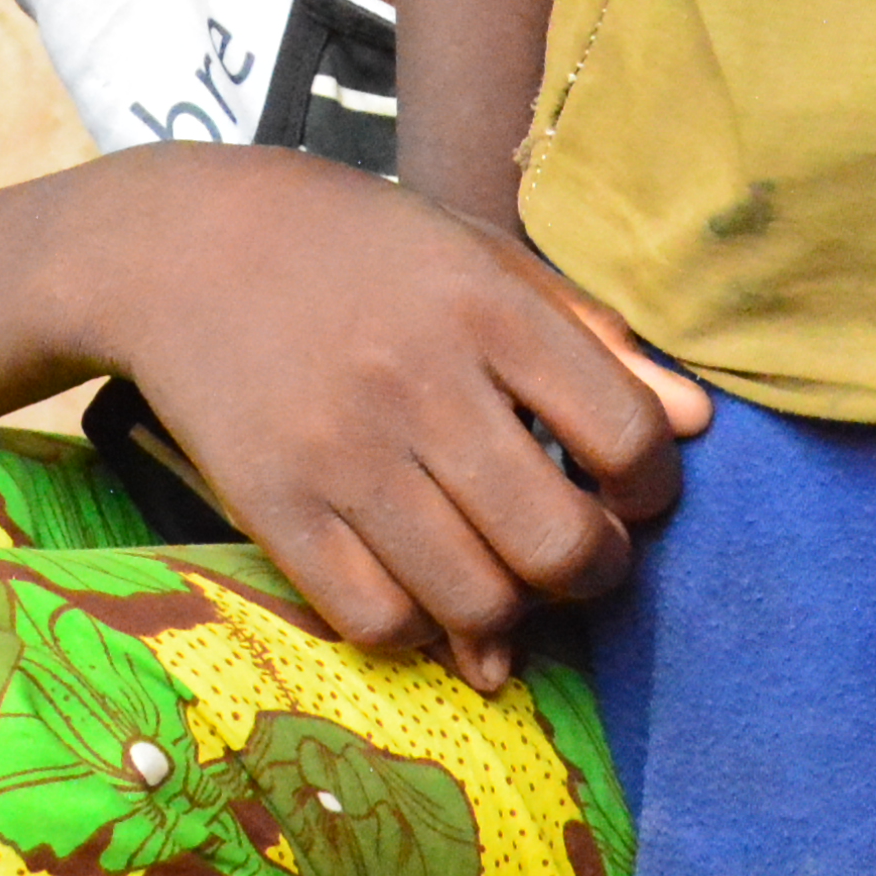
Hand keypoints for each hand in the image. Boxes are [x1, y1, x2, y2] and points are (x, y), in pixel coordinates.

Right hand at [105, 152, 712, 688]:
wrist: (179, 247)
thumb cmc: (355, 246)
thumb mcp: (479, 255)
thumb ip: (591, 337)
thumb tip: (696, 425)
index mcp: (483, 305)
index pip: (622, 435)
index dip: (651, 486)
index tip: (633, 487)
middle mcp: (417, 381)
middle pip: (555, 542)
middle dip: (594, 569)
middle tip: (582, 554)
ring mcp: (339, 452)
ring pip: (472, 600)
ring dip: (512, 613)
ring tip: (507, 579)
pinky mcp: (272, 507)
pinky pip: (376, 618)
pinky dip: (418, 628)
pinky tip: (423, 590)